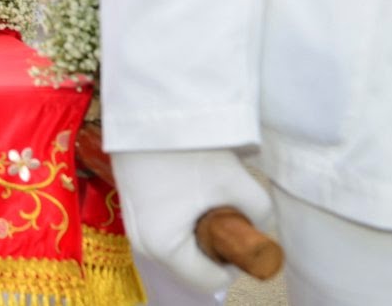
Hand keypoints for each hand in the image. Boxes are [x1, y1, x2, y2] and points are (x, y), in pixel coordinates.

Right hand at [110, 149, 273, 292]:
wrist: (147, 110)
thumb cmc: (187, 149)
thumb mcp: (236, 183)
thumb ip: (259, 214)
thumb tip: (260, 223)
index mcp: (165, 248)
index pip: (211, 280)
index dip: (235, 261)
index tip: (242, 231)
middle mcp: (143, 244)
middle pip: (193, 264)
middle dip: (215, 244)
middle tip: (225, 208)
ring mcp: (132, 226)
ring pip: (179, 245)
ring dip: (199, 229)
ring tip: (205, 194)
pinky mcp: (130, 207)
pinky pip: (163, 228)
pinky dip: (182, 217)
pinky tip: (187, 186)